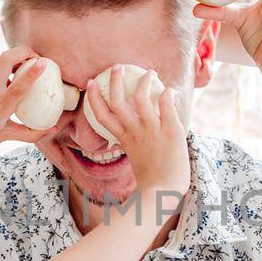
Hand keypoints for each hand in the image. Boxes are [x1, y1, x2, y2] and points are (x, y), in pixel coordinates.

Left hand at [0, 47, 53, 171]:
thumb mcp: (5, 137)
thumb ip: (31, 133)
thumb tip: (53, 129)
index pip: (19, 85)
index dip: (33, 71)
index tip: (43, 62)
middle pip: (6, 58)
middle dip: (24, 51)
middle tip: (35, 57)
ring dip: (13, 66)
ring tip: (20, 74)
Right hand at [83, 69, 189, 199]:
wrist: (165, 192)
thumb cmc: (152, 182)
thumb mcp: (136, 159)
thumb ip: (133, 143)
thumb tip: (132, 135)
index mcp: (124, 139)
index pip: (102, 115)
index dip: (93, 98)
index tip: (90, 84)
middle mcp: (135, 132)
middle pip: (118, 101)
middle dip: (115, 81)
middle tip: (116, 67)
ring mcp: (153, 130)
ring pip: (142, 97)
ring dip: (144, 81)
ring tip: (149, 72)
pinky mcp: (171, 131)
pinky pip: (167, 105)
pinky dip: (166, 94)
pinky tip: (169, 90)